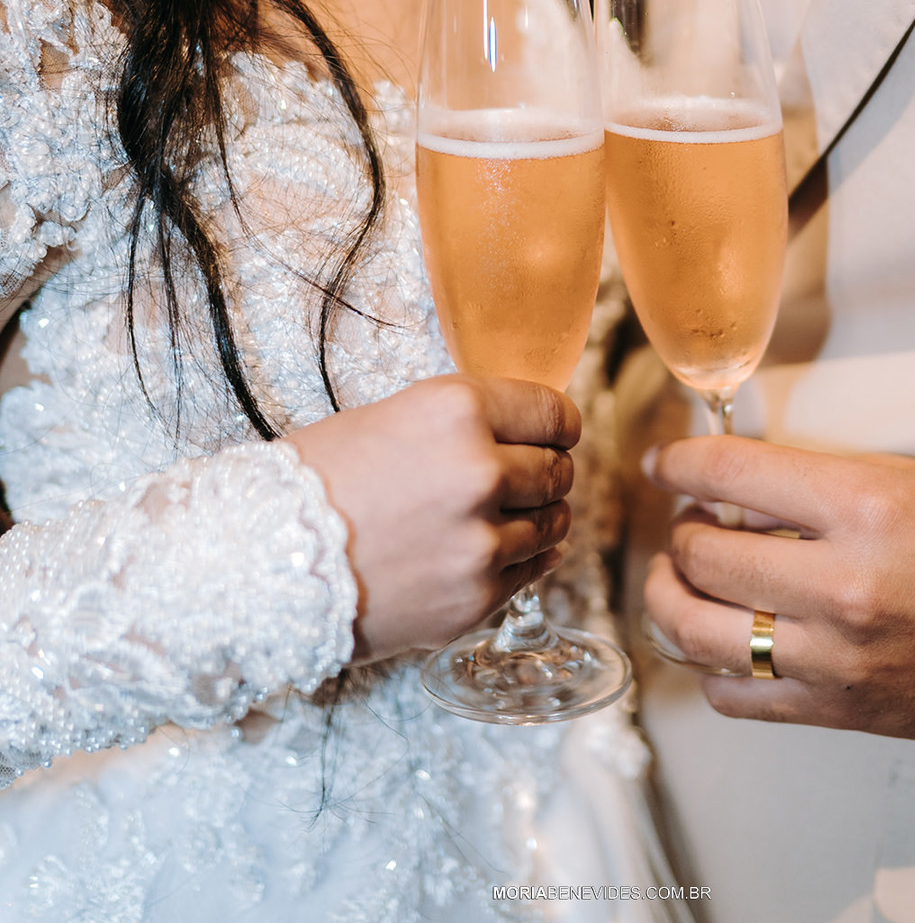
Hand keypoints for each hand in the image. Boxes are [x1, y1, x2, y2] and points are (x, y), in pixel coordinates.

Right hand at [291, 375, 578, 661]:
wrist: (258, 561)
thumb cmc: (317, 480)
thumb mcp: (394, 418)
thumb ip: (465, 424)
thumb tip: (526, 433)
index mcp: (457, 411)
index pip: (551, 412)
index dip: (558, 422)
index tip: (556, 431)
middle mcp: (480, 472)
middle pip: (557, 469)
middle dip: (548, 469)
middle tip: (528, 474)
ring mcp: (481, 542)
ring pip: (553, 522)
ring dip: (540, 516)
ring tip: (505, 515)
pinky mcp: (475, 600)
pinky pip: (532, 571)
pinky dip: (526, 558)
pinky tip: (499, 549)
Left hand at [643, 434, 914, 743]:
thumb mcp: (904, 478)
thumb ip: (814, 481)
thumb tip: (732, 484)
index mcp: (862, 508)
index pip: (731, 472)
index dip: (680, 461)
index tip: (662, 461)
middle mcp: (840, 584)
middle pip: (704, 554)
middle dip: (680, 531)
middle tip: (688, 521)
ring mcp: (832, 657)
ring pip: (698, 631)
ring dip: (669, 597)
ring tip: (679, 578)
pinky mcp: (834, 710)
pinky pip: (733, 695)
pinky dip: (708, 663)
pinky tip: (718, 637)